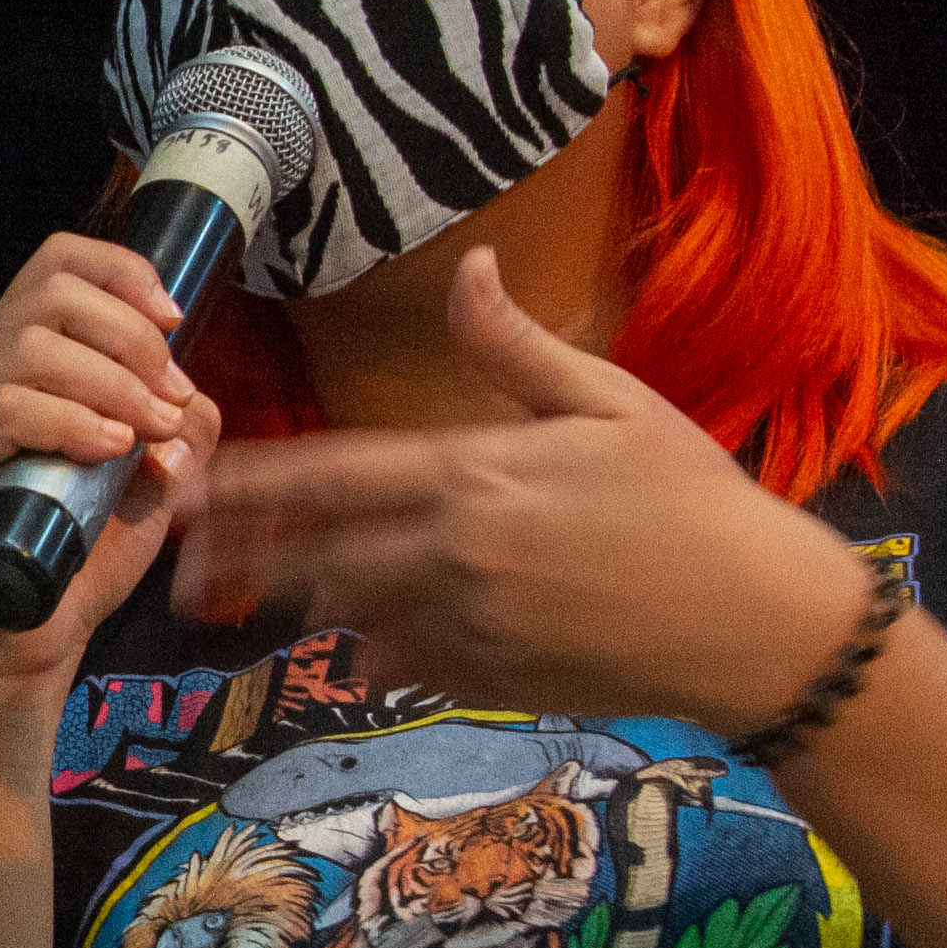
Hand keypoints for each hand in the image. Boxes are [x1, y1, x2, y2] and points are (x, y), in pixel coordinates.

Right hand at [0, 230, 211, 684]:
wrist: (18, 645)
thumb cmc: (76, 561)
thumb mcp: (147, 483)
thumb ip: (177, 432)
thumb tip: (195, 397)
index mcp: (7, 361)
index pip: (54, 266)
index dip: (122, 274)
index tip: (174, 321)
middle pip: (47, 293)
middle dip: (130, 337)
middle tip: (168, 398)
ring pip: (25, 345)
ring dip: (109, 381)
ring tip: (145, 431)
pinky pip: (0, 408)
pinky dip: (67, 420)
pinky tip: (107, 450)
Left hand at [165, 247, 869, 725]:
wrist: (756, 625)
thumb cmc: (692, 501)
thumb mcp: (608, 403)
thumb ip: (515, 347)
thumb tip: (469, 267)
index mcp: (473, 474)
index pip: (329, 477)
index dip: (249, 485)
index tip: (190, 487)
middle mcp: (453, 554)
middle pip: (316, 557)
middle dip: (249, 560)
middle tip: (190, 564)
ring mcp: (468, 626)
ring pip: (350, 616)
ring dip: (318, 600)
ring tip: (277, 591)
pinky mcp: (489, 680)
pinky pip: (402, 666)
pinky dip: (381, 650)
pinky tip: (383, 637)